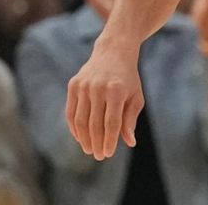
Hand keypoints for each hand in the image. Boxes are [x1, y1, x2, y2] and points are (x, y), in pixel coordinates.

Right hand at [66, 37, 144, 158]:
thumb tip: (129, 142)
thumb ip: (130, 120)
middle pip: (94, 123)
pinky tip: (79, 137)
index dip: (109, 141)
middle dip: (96, 143)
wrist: (113, 52)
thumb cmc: (128, 79)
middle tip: (98, 156)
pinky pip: (70, 111)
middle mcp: (98, 87)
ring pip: (80, 120)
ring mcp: (83, 85)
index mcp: (116, 91)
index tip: (108, 154)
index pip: (111, 123)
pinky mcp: (73, 84)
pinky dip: (74, 127)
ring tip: (89, 149)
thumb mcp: (136, 97)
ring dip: (83, 138)